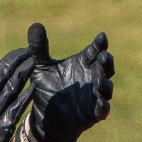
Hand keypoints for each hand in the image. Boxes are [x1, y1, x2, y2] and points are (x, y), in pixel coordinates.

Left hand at [22, 24, 112, 141]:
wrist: (45, 117)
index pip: (95, 50)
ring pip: (107, 87)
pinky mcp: (93, 113)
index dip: (100, 44)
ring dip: (105, 83)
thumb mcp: (40, 67)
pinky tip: (101, 104)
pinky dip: (104, 106)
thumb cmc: (46, 88)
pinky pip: (103, 109)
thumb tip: (35, 24)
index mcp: (83, 63)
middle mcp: (92, 77)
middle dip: (106, 61)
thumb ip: (39, 48)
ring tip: (99, 80)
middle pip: (106, 66)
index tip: (101, 37)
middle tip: (103, 57)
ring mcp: (95, 95)